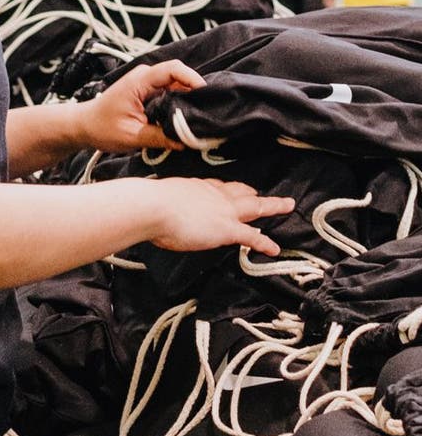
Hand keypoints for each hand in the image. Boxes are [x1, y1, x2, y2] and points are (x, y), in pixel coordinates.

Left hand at [81, 60, 204, 152]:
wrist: (84, 125)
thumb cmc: (101, 128)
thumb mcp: (131, 136)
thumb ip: (159, 138)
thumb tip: (186, 142)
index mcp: (139, 81)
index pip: (173, 69)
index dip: (192, 78)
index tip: (206, 94)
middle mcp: (145, 77)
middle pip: (179, 76)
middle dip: (195, 91)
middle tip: (209, 111)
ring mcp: (147, 83)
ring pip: (177, 85)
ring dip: (189, 99)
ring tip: (201, 116)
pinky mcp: (149, 92)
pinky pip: (171, 93)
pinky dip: (180, 103)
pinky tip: (187, 118)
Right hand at [150, 179, 289, 256]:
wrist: (154, 207)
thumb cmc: (149, 204)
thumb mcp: (160, 198)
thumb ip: (166, 206)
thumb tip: (158, 214)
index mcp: (197, 187)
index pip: (217, 187)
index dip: (228, 189)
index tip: (232, 189)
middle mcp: (214, 194)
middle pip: (240, 191)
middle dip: (253, 193)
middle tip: (261, 193)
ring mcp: (224, 211)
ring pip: (256, 207)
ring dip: (272, 206)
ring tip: (286, 206)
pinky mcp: (228, 229)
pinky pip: (251, 236)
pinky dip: (264, 243)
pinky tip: (274, 249)